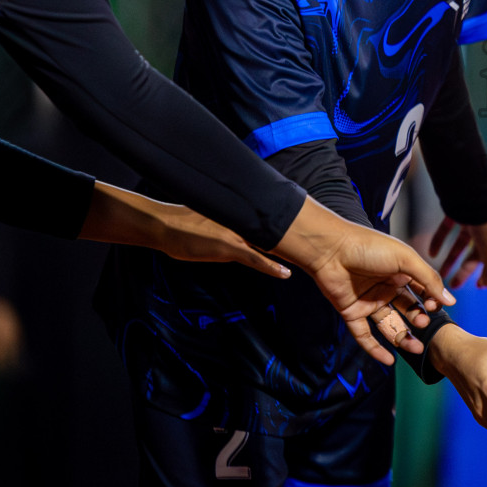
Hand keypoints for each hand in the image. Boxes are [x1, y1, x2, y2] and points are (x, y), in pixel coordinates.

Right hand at [81, 181, 291, 278]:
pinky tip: (284, 273)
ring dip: (289, 250)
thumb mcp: (213, 216)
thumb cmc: (185, 222)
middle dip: (299, 234)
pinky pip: (255, 259)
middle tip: (323, 239)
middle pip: (278, 227)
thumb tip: (245, 223)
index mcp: (240, 213)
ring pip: (271, 243)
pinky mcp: (227, 248)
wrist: (164, 226)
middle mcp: (242, 221)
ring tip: (311, 257)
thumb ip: (232, 219)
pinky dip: (271, 267)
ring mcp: (236, 234)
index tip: (312, 226)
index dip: (292, 223)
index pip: (272, 217)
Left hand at [271, 197, 454, 365]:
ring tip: (417, 349)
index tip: (435, 308)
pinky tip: (389, 360)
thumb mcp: (405, 259)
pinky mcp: (351, 312)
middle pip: (407, 310)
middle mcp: (386, 287)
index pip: (422, 291)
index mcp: (401, 272)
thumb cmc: (369, 247)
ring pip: (389, 325)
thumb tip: (449, 300)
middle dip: (419, 321)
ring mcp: (369, 301)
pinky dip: (376, 349)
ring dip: (402, 338)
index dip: (430, 301)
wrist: (330, 249)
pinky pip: (364, 335)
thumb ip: (429, 279)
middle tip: (425, 326)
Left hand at [429, 213, 486, 287]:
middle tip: (453, 285)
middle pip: (474, 255)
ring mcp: (471, 221)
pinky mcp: (457, 214)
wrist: (474, 198)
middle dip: (463, 271)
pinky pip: (447, 231)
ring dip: (450, 260)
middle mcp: (486, 231)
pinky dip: (439, 241)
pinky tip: (432, 253)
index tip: (477, 286)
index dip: (485, 274)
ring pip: (459, 245)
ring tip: (440, 273)